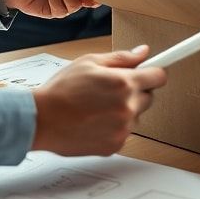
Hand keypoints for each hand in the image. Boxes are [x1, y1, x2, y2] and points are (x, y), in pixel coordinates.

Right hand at [31, 47, 166, 155]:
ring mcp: (122, 129)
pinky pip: (124, 132)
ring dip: (125, 110)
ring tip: (98, 106)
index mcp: (124, 83)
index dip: (153, 72)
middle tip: (112, 89)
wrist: (40, 120)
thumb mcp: (90, 62)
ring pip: (136, 116)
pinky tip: (95, 121)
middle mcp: (127, 107)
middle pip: (149, 97)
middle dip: (136, 91)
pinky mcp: (114, 146)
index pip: (159, 77)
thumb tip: (143, 52)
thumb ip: (122, 58)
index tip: (152, 72)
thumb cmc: (60, 91)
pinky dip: (115, 127)